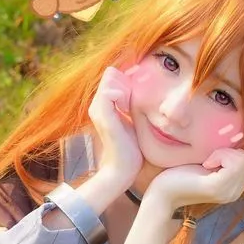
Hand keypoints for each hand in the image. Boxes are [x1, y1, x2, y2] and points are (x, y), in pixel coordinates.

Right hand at [88, 66, 142, 187]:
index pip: (113, 75)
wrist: (123, 169)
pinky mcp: (102, 116)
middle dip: (127, 80)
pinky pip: (110, 91)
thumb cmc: (132, 148)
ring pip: (110, 78)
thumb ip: (133, 106)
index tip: (139, 95)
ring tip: (132, 104)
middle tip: (137, 99)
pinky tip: (129, 108)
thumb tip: (146, 93)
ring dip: (126, 86)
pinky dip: (122, 94)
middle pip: (111, 73)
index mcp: (104, 105)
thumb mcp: (134, 121)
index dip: (128, 79)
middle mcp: (97, 105)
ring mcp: (98, 110)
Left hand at [145, 148, 243, 211]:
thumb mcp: (210, 167)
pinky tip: (206, 164)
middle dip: (233, 152)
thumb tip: (242, 148)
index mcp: (234, 189)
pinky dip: (220, 156)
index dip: (237, 154)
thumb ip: (226, 162)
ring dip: (225, 153)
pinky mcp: (216, 188)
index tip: (215, 158)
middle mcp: (234, 194)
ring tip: (208, 161)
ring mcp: (227, 193)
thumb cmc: (182, 176)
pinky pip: (234, 163)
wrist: (163, 193)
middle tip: (211, 159)